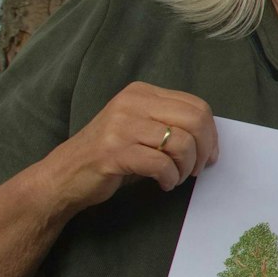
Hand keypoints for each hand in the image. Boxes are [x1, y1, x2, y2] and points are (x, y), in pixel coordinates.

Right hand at [42, 81, 217, 214]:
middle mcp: (131, 103)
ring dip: (185, 168)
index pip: (196, 105)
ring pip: (181, 143)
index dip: (211, 134)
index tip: (209, 155)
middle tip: (196, 170)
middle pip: (195, 121)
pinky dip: (169, 178)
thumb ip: (170, 123)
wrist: (65, 174)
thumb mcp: (141, 127)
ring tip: (175, 177)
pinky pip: (161, 164)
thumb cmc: (111, 153)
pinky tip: (163, 183)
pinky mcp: (114, 151)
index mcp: (141, 92)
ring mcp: (121, 126)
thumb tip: (211, 138)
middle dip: (204, 150)